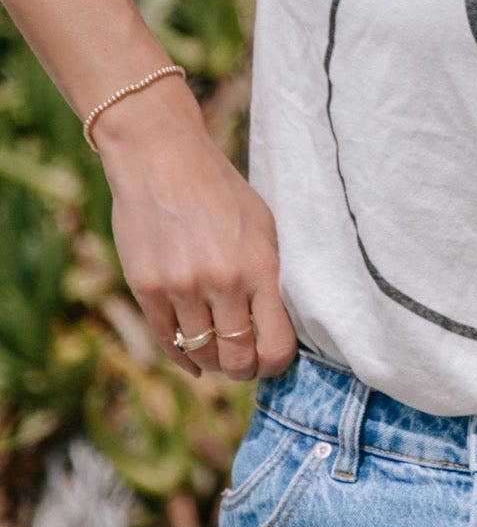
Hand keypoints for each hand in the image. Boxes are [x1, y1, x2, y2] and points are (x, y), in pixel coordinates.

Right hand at [93, 78, 297, 381]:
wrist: (160, 157)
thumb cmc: (220, 192)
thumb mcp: (263, 227)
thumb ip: (270, 276)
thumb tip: (279, 325)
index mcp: (260, 268)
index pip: (275, 346)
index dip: (276, 364)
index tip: (274, 362)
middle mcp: (221, 282)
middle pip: (237, 359)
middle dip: (244, 368)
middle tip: (245, 363)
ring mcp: (180, 287)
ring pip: (201, 354)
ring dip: (213, 362)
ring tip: (219, 355)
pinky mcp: (146, 287)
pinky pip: (168, 340)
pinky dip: (182, 356)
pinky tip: (192, 360)